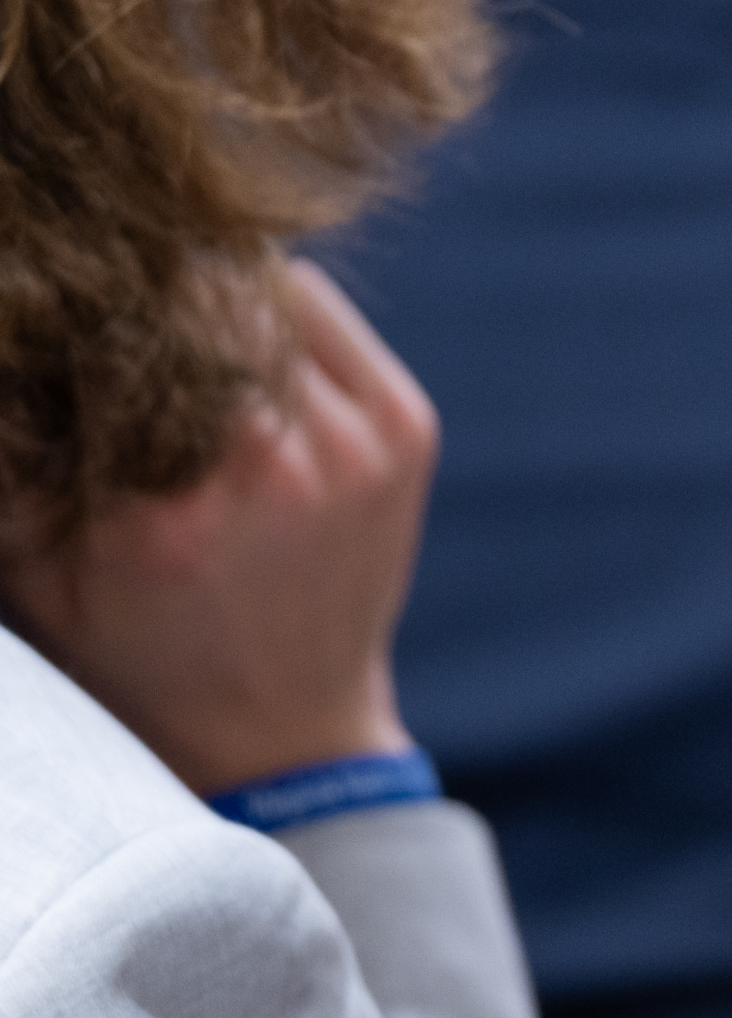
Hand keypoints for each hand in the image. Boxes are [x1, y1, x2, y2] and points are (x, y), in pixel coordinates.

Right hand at [2, 261, 437, 793]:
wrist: (285, 724)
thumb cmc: (140, 649)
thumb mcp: (41, 574)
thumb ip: (14, 464)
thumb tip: (6, 340)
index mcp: (173, 522)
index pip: (112, 340)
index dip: (82, 307)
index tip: (65, 304)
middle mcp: (277, 477)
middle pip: (196, 299)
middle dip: (146, 294)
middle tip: (115, 303)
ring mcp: (357, 449)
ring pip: (264, 293)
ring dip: (210, 296)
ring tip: (173, 331)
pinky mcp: (405, 429)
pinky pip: (318, 308)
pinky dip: (273, 304)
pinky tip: (237, 339)